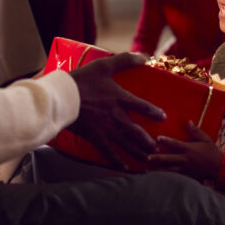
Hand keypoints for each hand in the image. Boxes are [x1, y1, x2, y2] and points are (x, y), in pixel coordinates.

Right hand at [68, 52, 166, 169]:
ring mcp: (106, 129)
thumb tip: (145, 56)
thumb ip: (125, 60)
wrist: (61, 97)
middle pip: (136, 131)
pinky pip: (108, 152)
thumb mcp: (104, 66)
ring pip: (126, 144)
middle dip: (148, 140)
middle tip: (158, 147)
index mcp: (120, 99)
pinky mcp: (94, 137)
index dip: (154, 112)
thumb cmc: (82, 80)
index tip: (162, 118)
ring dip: (138, 152)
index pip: (142, 107)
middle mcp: (116, 116)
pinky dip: (118, 161)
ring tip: (149, 159)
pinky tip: (125, 168)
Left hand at [147, 120, 221, 180]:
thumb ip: (196, 131)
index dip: (166, 141)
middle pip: (169, 159)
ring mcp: (185, 169)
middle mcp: (185, 159)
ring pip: (169, 169)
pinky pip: (174, 177)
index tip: (157, 138)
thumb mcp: (206, 139)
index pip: (176, 144)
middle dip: (157, 158)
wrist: (219, 168)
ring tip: (146, 169)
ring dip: (158, 169)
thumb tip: (188, 121)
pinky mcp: (186, 176)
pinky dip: (165, 177)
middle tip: (147, 157)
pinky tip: (156, 177)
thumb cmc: (211, 151)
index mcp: (189, 149)